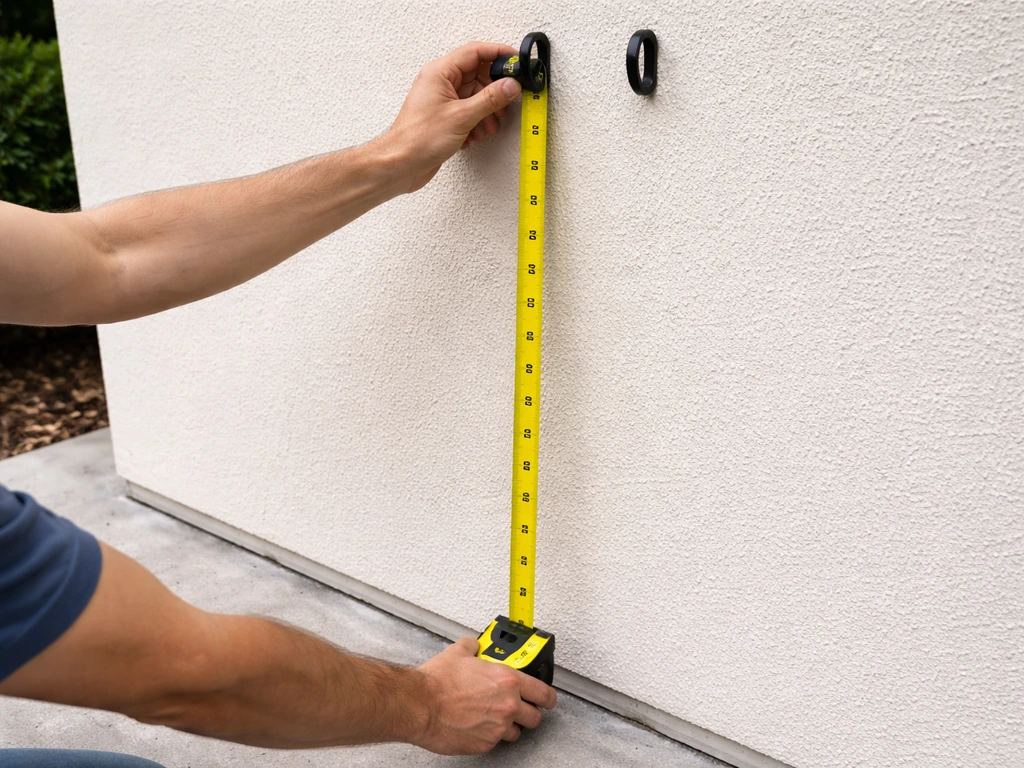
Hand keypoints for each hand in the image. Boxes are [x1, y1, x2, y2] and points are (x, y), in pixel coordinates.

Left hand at [378, 42, 522, 192]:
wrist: (400, 165)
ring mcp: (442, 100)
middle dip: (494, 91)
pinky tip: (476, 135)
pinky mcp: (444, 117)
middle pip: (477, 75)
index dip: (498, 54)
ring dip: (487, 111)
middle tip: (507, 102)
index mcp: (440, 72)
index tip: (516, 61)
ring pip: (474, 96)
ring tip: (490, 125)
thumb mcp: (462, 116)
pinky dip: (477, 122)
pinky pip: (468, 111)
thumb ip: (490, 99)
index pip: (475, 52)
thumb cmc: (418, 139)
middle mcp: (440, 82)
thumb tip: (510, 86)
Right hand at [413, 636, 557, 754]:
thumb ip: (473, 647)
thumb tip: (475, 646)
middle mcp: (507, 705)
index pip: (543, 693)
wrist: (419, 705)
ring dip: (510, 726)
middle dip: (529, 713)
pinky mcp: (484, 744)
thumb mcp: (458, 652)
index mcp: (507, 680)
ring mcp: (497, 728)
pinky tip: (479, 725)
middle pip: (535, 717)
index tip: (548, 697)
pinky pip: (495, 742)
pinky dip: (490, 735)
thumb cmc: (436, 682)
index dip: (549, 696)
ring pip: (516, 733)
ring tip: (496, 718)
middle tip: (521, 708)